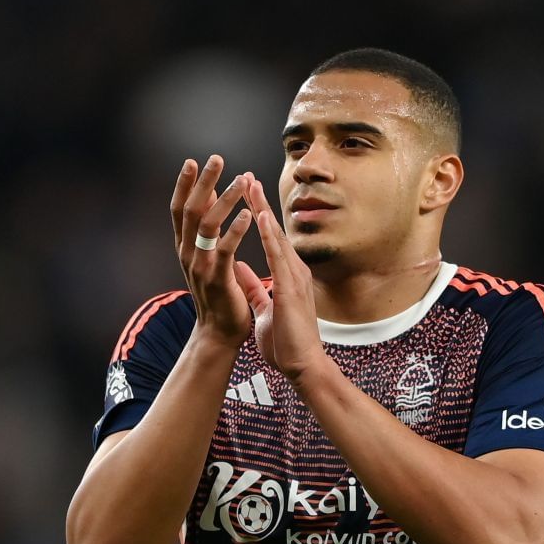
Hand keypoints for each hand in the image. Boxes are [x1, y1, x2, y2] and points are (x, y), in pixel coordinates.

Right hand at [170, 155, 256, 347]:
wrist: (218, 334)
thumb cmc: (218, 295)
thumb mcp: (207, 259)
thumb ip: (206, 233)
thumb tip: (207, 201)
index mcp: (185, 248)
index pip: (179, 209)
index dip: (184, 185)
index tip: (193, 161)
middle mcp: (187, 254)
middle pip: (190, 209)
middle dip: (203, 182)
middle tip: (215, 159)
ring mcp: (200, 266)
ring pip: (207, 224)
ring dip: (224, 199)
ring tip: (241, 180)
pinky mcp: (217, 279)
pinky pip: (224, 249)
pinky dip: (235, 229)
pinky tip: (248, 213)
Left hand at [236, 178, 325, 382]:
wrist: (303, 366)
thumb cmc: (287, 343)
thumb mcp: (265, 309)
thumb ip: (254, 287)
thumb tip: (241, 269)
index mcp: (287, 276)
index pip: (270, 240)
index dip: (258, 217)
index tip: (246, 196)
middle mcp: (294, 271)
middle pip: (274, 231)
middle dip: (259, 204)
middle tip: (246, 177)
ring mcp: (295, 278)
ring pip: (277, 236)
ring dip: (263, 210)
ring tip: (250, 186)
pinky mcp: (290, 288)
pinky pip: (278, 256)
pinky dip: (269, 235)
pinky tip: (261, 216)